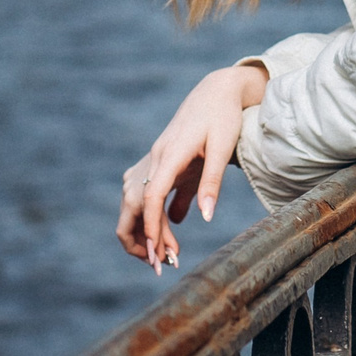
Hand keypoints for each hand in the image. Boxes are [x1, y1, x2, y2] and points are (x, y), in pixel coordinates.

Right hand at [117, 63, 267, 273]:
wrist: (215, 91)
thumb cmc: (223, 117)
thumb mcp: (223, 148)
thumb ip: (212, 182)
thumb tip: (205, 218)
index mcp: (169, 155)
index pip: (150, 198)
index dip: (150, 228)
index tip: (156, 255)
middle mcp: (154, 159)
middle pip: (132, 205)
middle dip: (140, 239)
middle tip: (163, 265)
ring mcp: (151, 160)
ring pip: (134, 203)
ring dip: (146, 230)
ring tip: (170, 253)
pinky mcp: (157, 163)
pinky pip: (143, 195)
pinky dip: (150, 217)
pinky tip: (170, 231)